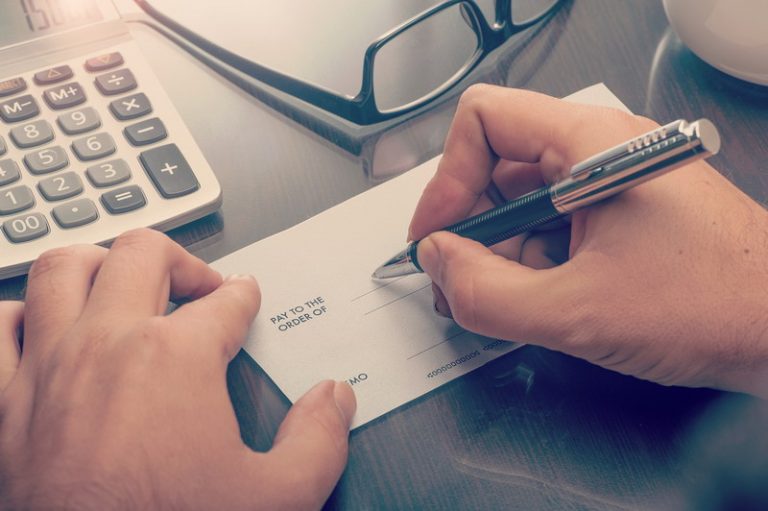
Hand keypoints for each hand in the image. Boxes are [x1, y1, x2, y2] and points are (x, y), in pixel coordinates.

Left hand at [0, 229, 354, 509]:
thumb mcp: (278, 497)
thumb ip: (318, 439)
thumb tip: (333, 399)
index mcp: (178, 358)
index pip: (225, 302)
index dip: (244, 296)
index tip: (244, 298)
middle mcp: (110, 345)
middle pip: (144, 255)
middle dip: (181, 260)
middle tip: (198, 284)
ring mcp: (51, 366)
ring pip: (65, 269)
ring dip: (100, 263)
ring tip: (124, 278)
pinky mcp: (6, 402)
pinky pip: (1, 328)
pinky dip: (22, 315)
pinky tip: (43, 325)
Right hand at [409, 85, 767, 397]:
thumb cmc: (716, 304)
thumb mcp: (577, 312)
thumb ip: (486, 293)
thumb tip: (438, 264)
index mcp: (592, 144)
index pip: (485, 120)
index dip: (448, 179)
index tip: (437, 234)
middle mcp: (600, 150)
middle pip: (497, 163)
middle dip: (469, 225)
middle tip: (456, 277)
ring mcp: (610, 180)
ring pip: (522, 198)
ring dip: (498, 249)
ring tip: (498, 298)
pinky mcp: (619, 211)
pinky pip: (552, 221)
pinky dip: (530, 257)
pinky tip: (535, 296)